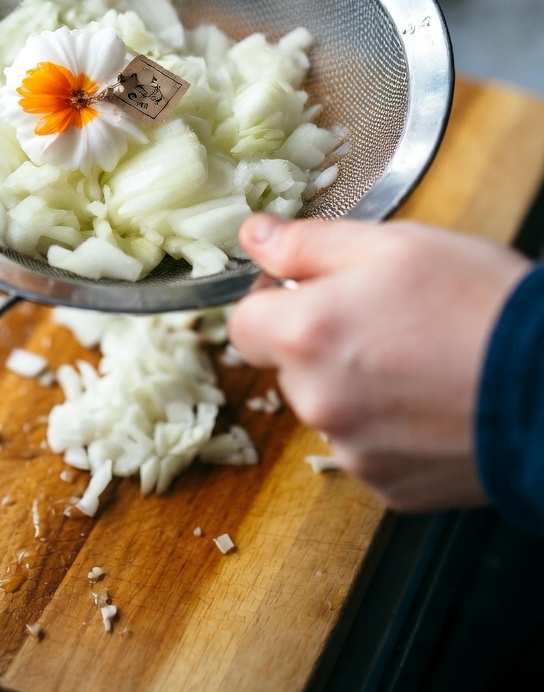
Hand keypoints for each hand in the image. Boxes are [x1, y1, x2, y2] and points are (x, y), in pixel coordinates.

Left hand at [229, 214, 530, 510]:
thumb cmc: (480, 305)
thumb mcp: (392, 245)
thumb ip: (307, 243)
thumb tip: (255, 236)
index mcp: (305, 335)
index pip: (242, 323)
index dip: (272, 300)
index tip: (310, 290)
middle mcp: (317, 401)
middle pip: (289, 367)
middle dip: (321, 341)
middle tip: (386, 317)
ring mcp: (353, 450)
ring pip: (330, 407)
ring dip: (356, 384)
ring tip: (421, 357)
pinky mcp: (390, 486)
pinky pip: (369, 446)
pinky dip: (391, 426)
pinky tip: (434, 398)